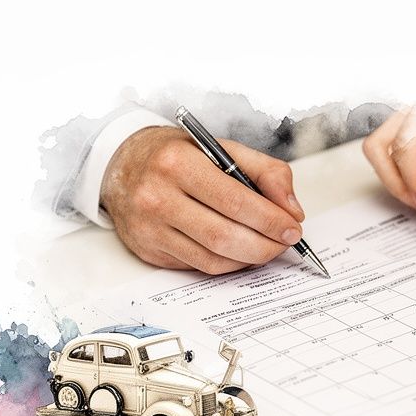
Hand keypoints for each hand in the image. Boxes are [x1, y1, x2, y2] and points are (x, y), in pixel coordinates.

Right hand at [100, 126, 305, 273]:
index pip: (236, 201)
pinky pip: (200, 267)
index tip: (293, 227)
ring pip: (213, 259)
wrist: (121, 165)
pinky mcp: (149, 251)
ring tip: (269, 246)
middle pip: (225, 236)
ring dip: (251, 258)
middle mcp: (158, 197)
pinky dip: (230, 264)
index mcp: (178, 163)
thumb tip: (291, 210)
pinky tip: (243, 252)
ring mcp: (150, 228)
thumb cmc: (177, 156)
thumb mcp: (221, 148)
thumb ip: (266, 172)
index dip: (271, 219)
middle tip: (286, 242)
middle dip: (266, 244)